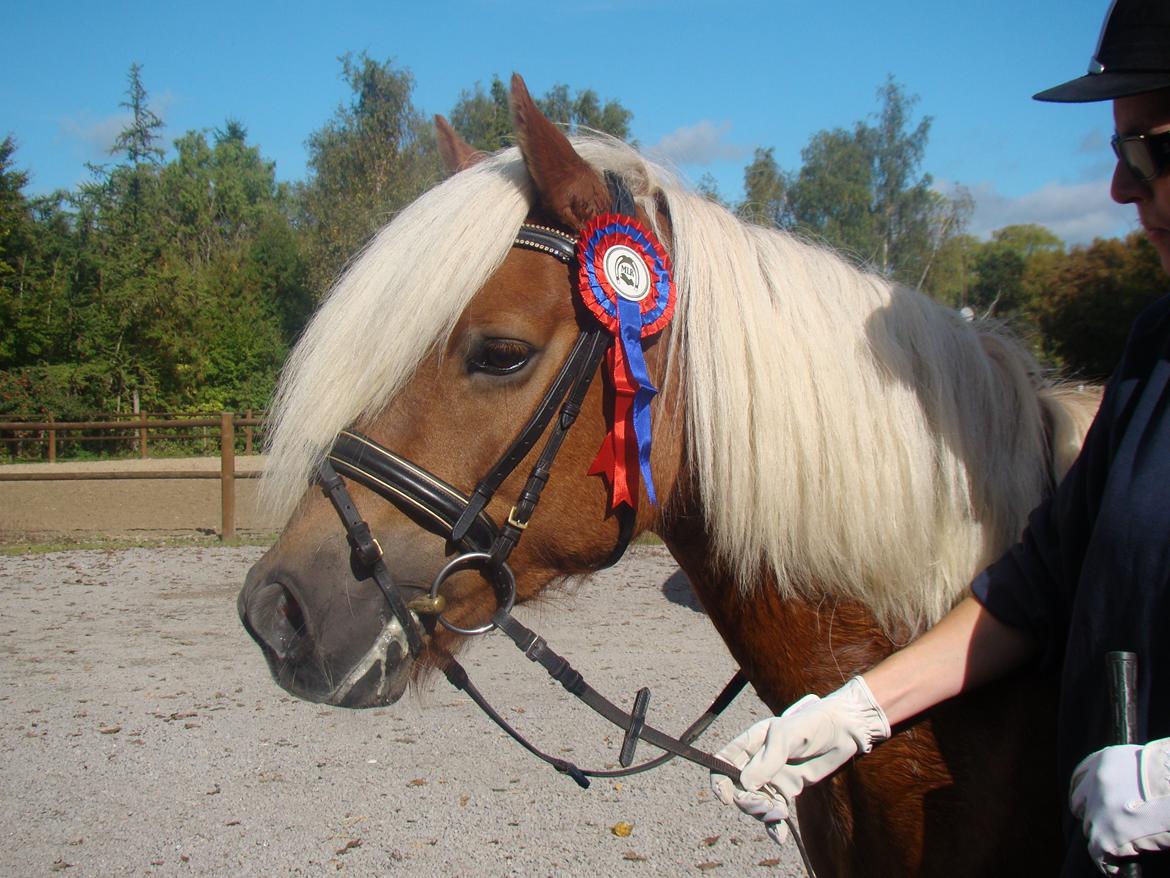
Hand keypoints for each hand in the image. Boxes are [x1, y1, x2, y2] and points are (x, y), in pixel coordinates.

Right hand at [710, 677, 889, 841]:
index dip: (719, 781)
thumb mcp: (787, 736)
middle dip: (747, 801)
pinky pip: (774, 812)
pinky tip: (779, 836)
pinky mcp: (787, 791)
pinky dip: (774, 826)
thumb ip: (767, 760)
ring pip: (755, 803)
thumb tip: (745, 783)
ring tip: (780, 813)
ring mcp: (771, 778)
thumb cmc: (811, 725)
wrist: (842, 733)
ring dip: (763, 813)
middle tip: (766, 805)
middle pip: (738, 789)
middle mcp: (756, 762)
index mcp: (749, 743)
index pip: (723, 763)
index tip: (726, 796)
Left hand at [1070, 737, 1169, 874]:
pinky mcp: (1106, 836)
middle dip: (1092, 815)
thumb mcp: (1144, 763)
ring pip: (1091, 829)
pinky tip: (1119, 869)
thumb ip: (1126, 772)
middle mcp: (1095, 782)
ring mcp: (1097, 810)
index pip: (1081, 777)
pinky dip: (1109, 864)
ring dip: (1104, 837)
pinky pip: (1099, 855)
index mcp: (1104, 760)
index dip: (1086, 793)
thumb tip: (1126, 788)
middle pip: (1082, 804)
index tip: (1090, 803)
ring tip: (1121, 846)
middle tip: (1110, 826)